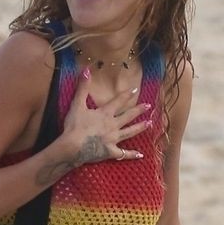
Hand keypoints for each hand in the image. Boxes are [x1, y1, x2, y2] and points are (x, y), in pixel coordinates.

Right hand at [41, 67, 153, 184]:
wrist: (73, 146)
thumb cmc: (74, 126)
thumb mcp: (77, 104)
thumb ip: (83, 87)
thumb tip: (86, 69)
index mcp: (105, 113)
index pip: (118, 101)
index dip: (126, 95)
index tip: (135, 90)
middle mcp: (112, 125)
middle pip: (128, 116)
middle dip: (138, 110)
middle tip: (148, 106)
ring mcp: (113, 139)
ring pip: (130, 132)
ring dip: (140, 127)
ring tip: (149, 123)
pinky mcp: (110, 152)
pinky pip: (124, 154)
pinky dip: (132, 155)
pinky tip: (141, 155)